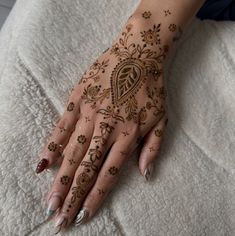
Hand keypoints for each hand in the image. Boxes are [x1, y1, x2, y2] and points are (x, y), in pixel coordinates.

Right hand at [36, 12, 170, 232]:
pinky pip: (62, 126)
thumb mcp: (161, 118)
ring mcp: (90, 113)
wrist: (138, 53)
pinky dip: (51, 146)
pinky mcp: (78, 99)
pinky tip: (42, 164)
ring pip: (73, 152)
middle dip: (73, 195)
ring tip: (50, 200)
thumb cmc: (150, 87)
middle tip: (60, 217)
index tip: (84, 214)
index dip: (95, 196)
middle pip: (87, 168)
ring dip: (60, 178)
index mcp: (128, 134)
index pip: (108, 173)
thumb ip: (153, 147)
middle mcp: (106, 127)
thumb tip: (145, 175)